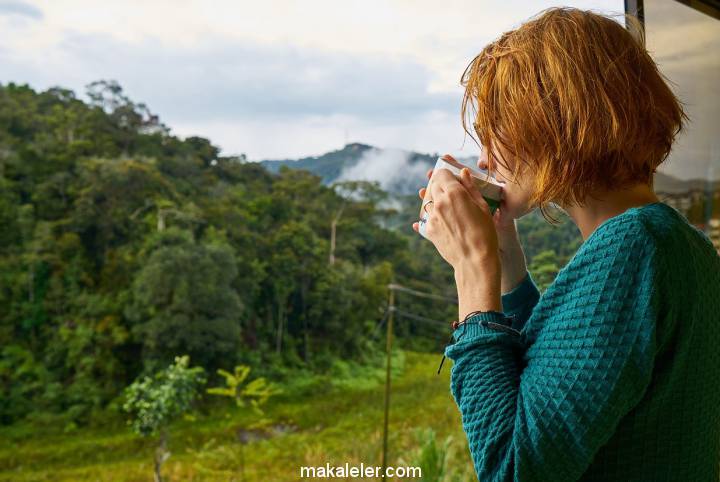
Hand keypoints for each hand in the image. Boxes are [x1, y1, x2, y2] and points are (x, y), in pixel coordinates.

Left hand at [412, 155, 501, 314]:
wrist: (474, 261)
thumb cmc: (485, 233)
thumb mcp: (482, 207)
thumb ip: (471, 188)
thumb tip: (463, 172)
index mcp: (453, 193)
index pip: (442, 173)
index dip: (447, 174)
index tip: (453, 178)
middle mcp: (439, 202)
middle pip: (433, 185)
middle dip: (440, 185)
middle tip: (450, 191)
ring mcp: (431, 217)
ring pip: (427, 200)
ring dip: (435, 199)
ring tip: (447, 206)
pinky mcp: (428, 230)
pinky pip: (426, 217)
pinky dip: (432, 215)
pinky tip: (441, 219)